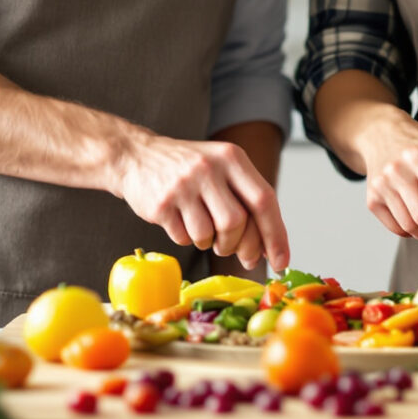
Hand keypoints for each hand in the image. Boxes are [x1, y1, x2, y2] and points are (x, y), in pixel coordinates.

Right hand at [114, 131, 290, 272]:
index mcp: (231, 157)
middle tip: (235, 251)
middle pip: (237, 222)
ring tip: (202, 228)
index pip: (264, 200)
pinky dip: (186, 238)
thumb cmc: (189, 169)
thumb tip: (269, 249)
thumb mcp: (222, 167)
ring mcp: (183, 185)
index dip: (275, 235)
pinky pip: (183, 238)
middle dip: (240, 244)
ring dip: (210, 243)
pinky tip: (180, 221)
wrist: (136, 156)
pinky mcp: (161, 204)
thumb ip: (247, 199)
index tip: (281, 262)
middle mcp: (209, 168)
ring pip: (209, 235)